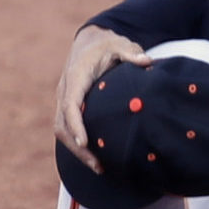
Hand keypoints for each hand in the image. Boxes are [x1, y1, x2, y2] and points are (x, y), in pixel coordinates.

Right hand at [53, 25, 151, 173]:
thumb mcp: (120, 44)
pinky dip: (77, 144)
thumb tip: (146, 61)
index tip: (84, 142)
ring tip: (98, 167)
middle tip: (97, 164)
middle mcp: (65, 90)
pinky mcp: (68, 105)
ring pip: (62, 129)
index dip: (76, 124)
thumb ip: (131, 53)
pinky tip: (95, 157)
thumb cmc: (107, 44)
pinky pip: (67, 128)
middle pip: (62, 124)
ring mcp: (64, 99)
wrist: (89, 41)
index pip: (70, 104)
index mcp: (75, 76)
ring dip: (76, 150)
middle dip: (77, 147)